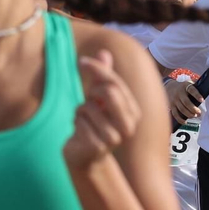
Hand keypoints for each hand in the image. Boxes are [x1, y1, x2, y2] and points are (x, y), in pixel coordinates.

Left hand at [65, 50, 141, 168]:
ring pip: (87, 107)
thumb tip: (104, 52)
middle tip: (88, 101)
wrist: (86, 158)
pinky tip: (80, 133)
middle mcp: (128, 125)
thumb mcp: (98, 101)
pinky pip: (78, 122)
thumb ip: (103, 78)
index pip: (115, 83)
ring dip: (80, 112)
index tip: (82, 61)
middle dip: (91, 92)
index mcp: (133, 111)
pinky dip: (75, 123)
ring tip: (84, 123)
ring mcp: (113, 138)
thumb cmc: (93, 126)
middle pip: (108, 91)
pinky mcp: (97, 146)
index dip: (98, 69)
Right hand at [166, 79, 203, 126]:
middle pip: (186, 102)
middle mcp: (179, 93)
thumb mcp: (188, 84)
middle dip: (193, 109)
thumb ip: (195, 89)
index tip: (202, 100)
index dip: (197, 95)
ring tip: (195, 116)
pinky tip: (185, 122)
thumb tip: (204, 97)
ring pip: (181, 109)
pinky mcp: (171, 106)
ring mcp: (174, 100)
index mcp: (185, 87)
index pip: (192, 90)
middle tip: (199, 112)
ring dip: (189, 114)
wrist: (169, 87)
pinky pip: (175, 114)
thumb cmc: (183, 87)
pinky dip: (180, 119)